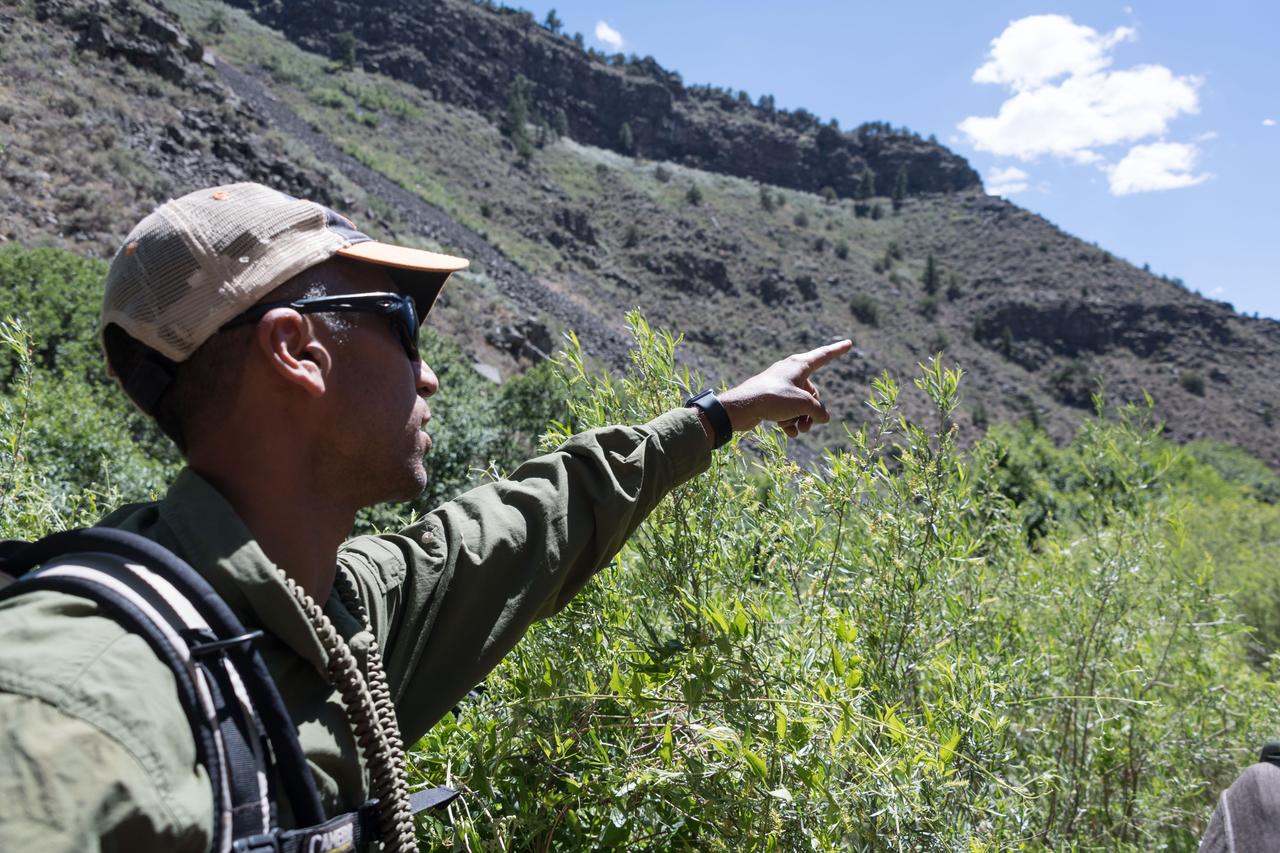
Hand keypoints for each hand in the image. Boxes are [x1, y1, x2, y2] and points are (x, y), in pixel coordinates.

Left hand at [718, 339, 852, 437]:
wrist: (742, 407)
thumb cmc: (774, 398)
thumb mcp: (803, 404)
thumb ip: (819, 410)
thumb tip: (822, 417)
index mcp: (799, 365)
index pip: (824, 356)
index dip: (837, 350)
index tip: (849, 343)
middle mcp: (790, 372)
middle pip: (813, 392)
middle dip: (813, 410)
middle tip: (808, 423)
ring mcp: (780, 386)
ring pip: (801, 404)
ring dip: (803, 419)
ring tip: (798, 429)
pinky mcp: (771, 400)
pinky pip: (788, 411)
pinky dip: (790, 421)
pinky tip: (789, 432)